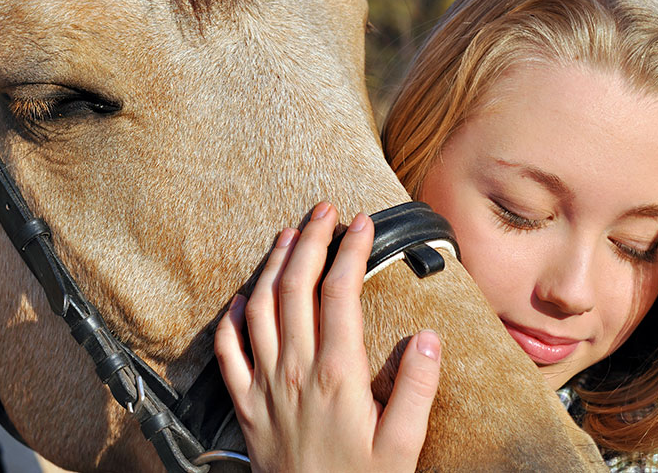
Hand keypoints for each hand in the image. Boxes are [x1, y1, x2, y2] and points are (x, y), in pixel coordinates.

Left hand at [214, 202, 441, 471]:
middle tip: (324, 210)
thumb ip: (417, 389)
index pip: (341, 292)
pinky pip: (229, 352)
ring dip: (272, 265)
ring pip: (260, 308)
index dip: (351, 250)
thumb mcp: (403, 446)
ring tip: (287, 235)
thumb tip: (428, 337)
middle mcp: (295, 370)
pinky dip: (232, 320)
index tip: (363, 223)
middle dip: (311, 240)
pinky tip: (240, 300)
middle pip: (296, 287)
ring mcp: (264, 385)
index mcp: (337, 374)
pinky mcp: (245, 405)